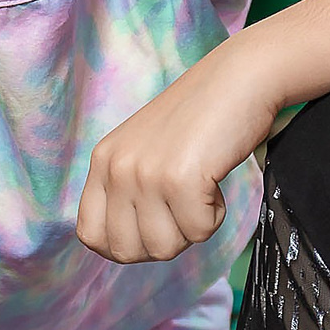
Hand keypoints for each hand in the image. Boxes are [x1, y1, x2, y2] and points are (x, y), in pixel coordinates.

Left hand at [77, 50, 281, 263]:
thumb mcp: (145, 151)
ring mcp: (144, 174)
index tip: (154, 227)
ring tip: (200, 188)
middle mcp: (116, 168)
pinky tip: (214, 180)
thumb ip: (127, 190)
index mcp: (102, 161)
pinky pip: (198, 232)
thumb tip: (128, 247)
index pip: (91, 235)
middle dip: (162, 241)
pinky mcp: (179, 179)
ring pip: (163, 248)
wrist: (239, 79)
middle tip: (183, 207)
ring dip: (190, 228)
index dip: (124, 245)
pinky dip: (215, 215)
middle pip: (126, 251)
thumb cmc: (200, 119)